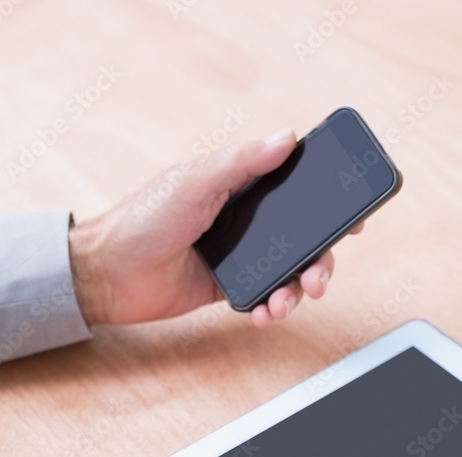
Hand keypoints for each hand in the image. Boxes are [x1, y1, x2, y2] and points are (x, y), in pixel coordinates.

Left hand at [69, 129, 362, 330]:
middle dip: (320, 260)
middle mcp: (245, 218)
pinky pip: (265, 296)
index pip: (296, 186)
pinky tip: (266, 314)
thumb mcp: (193, 181)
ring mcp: (239, 254)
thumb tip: (287, 138)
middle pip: (303, 238)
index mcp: (239, 184)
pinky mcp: (230, 287)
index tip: (354, 218)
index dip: (328, 201)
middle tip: (319, 277)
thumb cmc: (142, 219)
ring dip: (297, 290)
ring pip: (288, 272)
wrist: (108, 275)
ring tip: (287, 303)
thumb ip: (241, 162)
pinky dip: (272, 307)